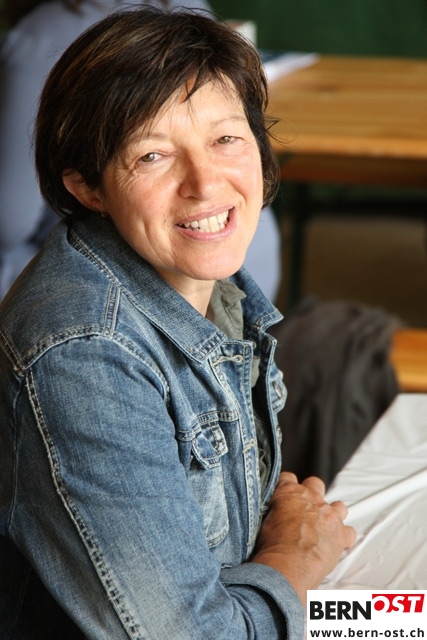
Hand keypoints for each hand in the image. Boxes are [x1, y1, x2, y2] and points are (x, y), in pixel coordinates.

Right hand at [251, 472, 355, 604]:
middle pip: (315, 484)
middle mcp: (312, 499)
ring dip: (332, 513)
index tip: (285, 494)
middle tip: (305, 509)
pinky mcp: (341, 534)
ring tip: (324, 527)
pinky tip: (335, 544)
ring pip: (338, 506)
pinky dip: (344, 537)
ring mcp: (329, 515)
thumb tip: (272, 513)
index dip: (286, 485)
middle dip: (312, 493)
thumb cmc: (273, 546)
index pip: (288, 478)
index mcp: (289, 493)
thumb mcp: (264, 522)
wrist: (289, 565)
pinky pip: (349, 532)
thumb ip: (273, 511)